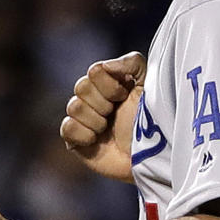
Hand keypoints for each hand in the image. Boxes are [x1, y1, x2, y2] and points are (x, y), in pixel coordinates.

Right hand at [60, 51, 145, 182]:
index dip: (109, 85)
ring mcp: (84, 119)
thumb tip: (105, 66)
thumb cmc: (152, 123)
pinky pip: (66, 128)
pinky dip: (82, 134)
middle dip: (102, 103)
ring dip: (95, 120)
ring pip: (74, 106)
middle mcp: (95, 98)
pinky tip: (95, 141)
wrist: (150, 157)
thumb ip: (132, 62)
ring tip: (108, 130)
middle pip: (81, 86)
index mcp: (110, 83)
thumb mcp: (149, 85)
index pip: (94, 70)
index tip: (124, 97)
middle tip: (115, 114)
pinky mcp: (76, 140)